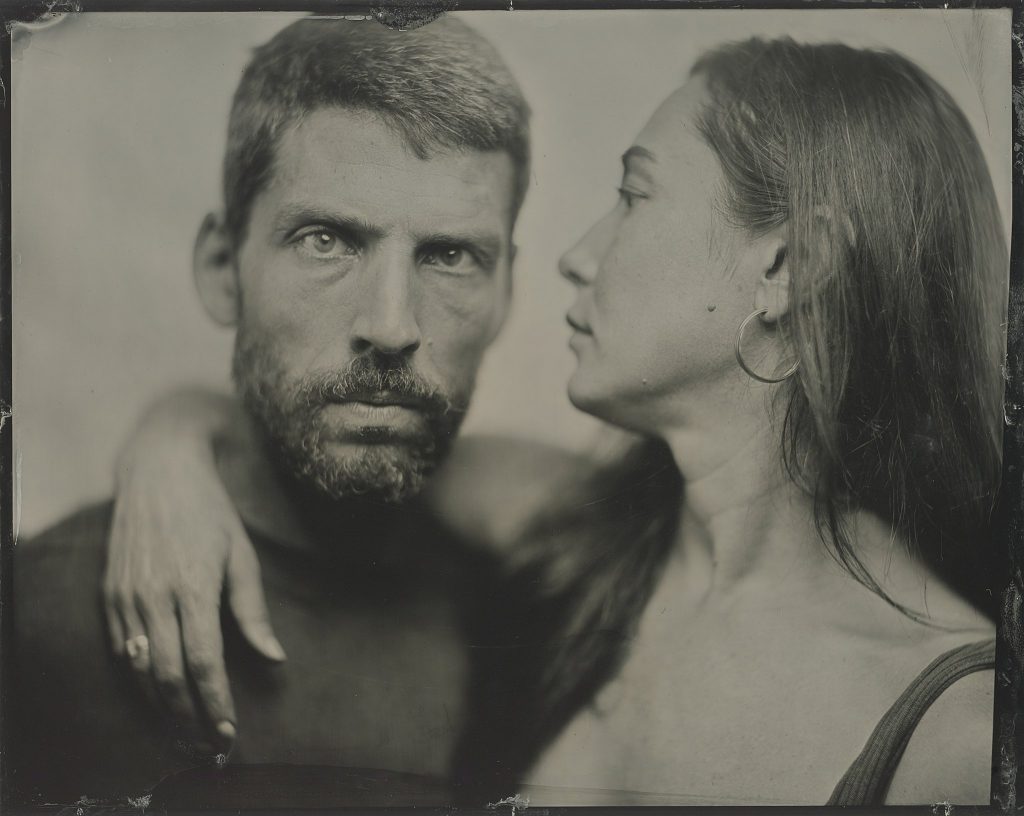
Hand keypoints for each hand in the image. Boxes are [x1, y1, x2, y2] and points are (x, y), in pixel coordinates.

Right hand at [102, 390, 284, 753]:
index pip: (205, 663)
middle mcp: (154, 597)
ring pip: (139, 670)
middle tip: (208, 745)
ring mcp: (126, 597)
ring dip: (162, 708)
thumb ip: (254, 611)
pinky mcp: (109, 594)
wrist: (158, 471)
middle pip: (168, 677)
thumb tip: (274, 657)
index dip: (216, 704)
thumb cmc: (210, 511)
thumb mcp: (242, 554)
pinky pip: (121, 650)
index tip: (230, 732)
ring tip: (185, 732)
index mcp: (194, 588)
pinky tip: (157, 696)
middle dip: (189, 718)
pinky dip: (139, 680)